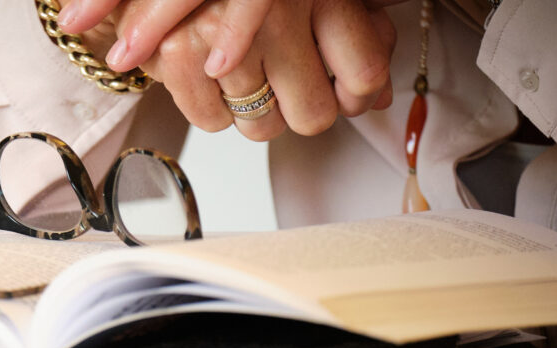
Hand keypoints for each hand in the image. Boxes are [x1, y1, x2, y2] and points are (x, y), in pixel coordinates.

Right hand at [59, 0, 397, 140]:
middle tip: (284, 93)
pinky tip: (211, 83)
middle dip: (298, 113)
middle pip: (314, 115)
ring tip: (244, 82)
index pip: (364, 74)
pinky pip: (213, 122)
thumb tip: (377, 98)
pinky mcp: (180, 53)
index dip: (355, 99)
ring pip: (262, 127)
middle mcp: (278, 10)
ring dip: (253, 115)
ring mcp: (226, 35)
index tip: (342, 98)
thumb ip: (356, 39)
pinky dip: (212, 112)